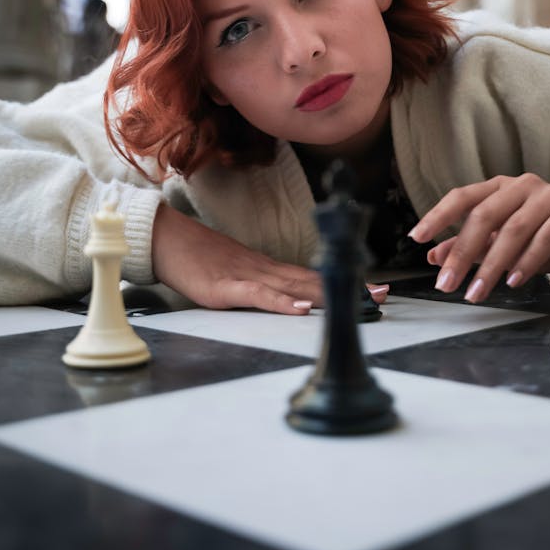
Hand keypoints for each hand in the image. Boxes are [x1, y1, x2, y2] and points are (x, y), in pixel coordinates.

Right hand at [152, 204, 388, 313]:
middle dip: (350, 288)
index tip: (375, 290)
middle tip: (383, 296)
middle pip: (315, 280)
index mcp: (269, 270)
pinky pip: (260, 296)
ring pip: (296, 287)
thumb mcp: (236, 275)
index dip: (345, 282)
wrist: (166, 240)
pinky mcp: (227, 289)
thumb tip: (283, 299)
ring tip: (358, 301)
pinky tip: (303, 309)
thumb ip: (260, 287)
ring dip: (330, 294)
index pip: (315, 276)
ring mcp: (248, 277)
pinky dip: (283, 303)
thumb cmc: (198, 259)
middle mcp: (266, 271)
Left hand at [408, 174, 549, 302]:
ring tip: (476, 292)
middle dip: (462, 253)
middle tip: (446, 284)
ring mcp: (548, 196)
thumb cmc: (539, 238)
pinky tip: (513, 281)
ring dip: (492, 266)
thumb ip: (469, 246)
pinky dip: (527, 262)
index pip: (463, 196)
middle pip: (485, 216)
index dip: (438, 216)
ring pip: (513, 230)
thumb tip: (435, 258)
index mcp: (499, 187)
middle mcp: (522, 186)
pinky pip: (545, 238)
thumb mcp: (500, 243)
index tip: (417, 237)